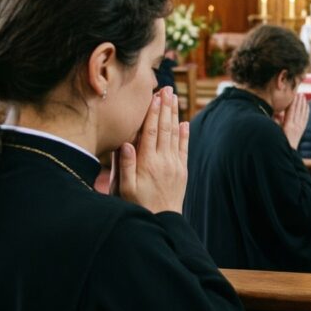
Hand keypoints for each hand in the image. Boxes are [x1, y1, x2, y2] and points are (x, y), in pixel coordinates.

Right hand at [117, 87, 189, 213]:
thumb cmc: (138, 206)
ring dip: (174, 115)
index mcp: (147, 162)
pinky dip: (185, 134)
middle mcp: (163, 160)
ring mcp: (174, 164)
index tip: (154, 96)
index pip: (150, 132)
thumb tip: (125, 143)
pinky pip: (184, 148)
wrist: (162, 222)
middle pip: (164, 128)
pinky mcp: (182, 170)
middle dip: (165, 107)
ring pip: (175, 135)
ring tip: (174, 98)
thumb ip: (124, 166)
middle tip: (167, 88)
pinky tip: (185, 122)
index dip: (152, 112)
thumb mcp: (124, 189)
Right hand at [281, 93, 308, 149]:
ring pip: (303, 114)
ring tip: (304, 96)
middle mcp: (295, 126)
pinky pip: (305, 118)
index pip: (291, 111)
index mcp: (288, 125)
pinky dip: (306, 111)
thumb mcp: (276, 131)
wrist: (288, 153)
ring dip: (303, 104)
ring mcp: (300, 128)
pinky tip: (307, 106)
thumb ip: (277, 121)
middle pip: (298, 111)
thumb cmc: (279, 141)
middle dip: (299, 101)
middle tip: (301, 92)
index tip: (295, 95)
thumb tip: (278, 112)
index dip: (293, 102)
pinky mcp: (302, 130)